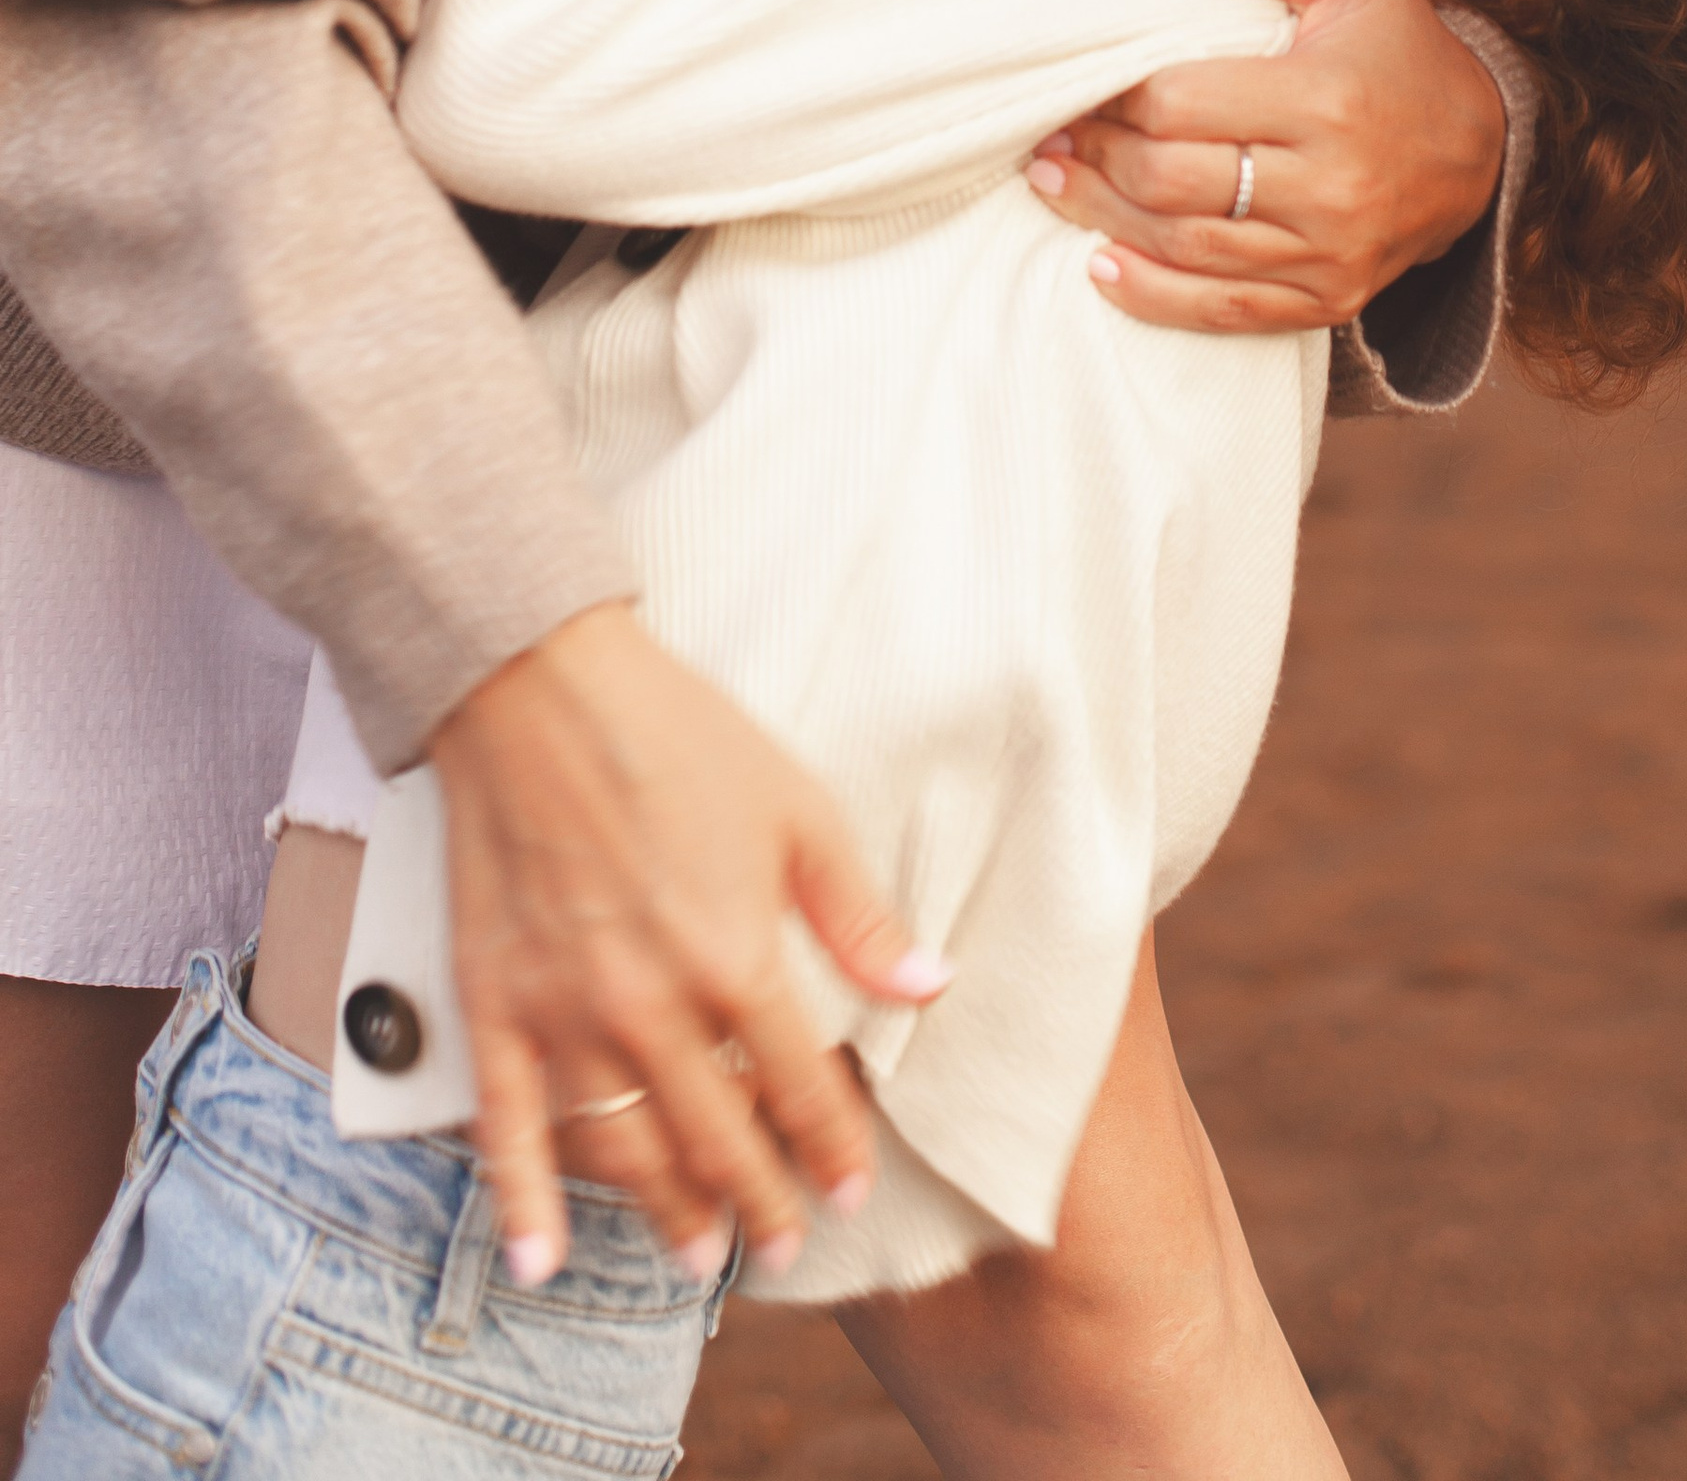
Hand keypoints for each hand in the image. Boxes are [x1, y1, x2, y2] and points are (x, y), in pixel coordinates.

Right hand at [431, 604, 948, 1287]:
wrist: (538, 687)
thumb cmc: (678, 736)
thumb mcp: (799, 808)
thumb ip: (860, 914)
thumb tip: (930, 987)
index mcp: (735, 957)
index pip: (800, 1088)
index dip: (831, 1149)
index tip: (851, 1190)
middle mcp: (652, 1006)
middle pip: (717, 1138)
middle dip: (759, 1204)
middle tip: (784, 1246)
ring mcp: (566, 1014)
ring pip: (625, 1150)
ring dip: (666, 1215)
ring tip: (698, 1255)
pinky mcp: (495, 1005)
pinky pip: (507, 1128)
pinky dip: (522, 1203)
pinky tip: (540, 1258)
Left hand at [1024, 0, 1505, 330]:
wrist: (1480, 147)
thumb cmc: (1395, 43)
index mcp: (1329, 98)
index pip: (1183, 106)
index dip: (1116, 96)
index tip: (1081, 79)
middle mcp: (1333, 186)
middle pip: (1173, 183)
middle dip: (1097, 157)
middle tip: (1049, 133)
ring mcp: (1331, 254)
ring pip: (1188, 249)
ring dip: (1103, 220)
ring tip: (1053, 182)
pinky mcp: (1330, 300)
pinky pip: (1225, 310)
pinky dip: (1153, 295)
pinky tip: (1100, 265)